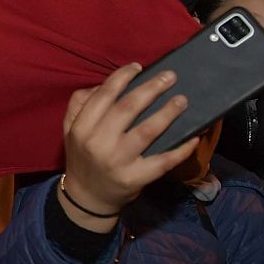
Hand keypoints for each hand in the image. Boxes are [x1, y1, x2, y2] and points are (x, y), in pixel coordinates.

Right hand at [59, 64, 201, 231]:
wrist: (87, 198)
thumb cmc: (82, 157)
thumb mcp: (70, 130)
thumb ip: (79, 104)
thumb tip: (104, 85)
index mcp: (82, 128)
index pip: (103, 96)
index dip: (122, 78)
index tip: (139, 66)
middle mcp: (99, 143)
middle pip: (128, 109)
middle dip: (151, 89)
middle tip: (170, 77)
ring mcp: (119, 162)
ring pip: (147, 131)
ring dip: (168, 113)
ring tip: (182, 100)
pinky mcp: (136, 178)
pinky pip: (163, 161)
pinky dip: (180, 149)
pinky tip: (193, 136)